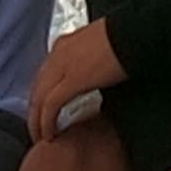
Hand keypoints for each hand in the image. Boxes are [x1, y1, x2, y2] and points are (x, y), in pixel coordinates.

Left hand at [26, 20, 127, 140]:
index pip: (44, 75)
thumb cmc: (127, 38)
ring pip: (39, 98)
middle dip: (34, 111)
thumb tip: (96, 76)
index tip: (43, 112)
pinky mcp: (72, 80)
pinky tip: (50, 135)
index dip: (41, 95)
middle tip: (37, 131)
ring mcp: (63, 66)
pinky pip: (51, 105)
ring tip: (41, 137)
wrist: (136, 32)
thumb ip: (91, 61)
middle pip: (37, 88)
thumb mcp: (101, 48)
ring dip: (37, 121)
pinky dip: (47, 122)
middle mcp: (58, 54)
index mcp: (65, 45)